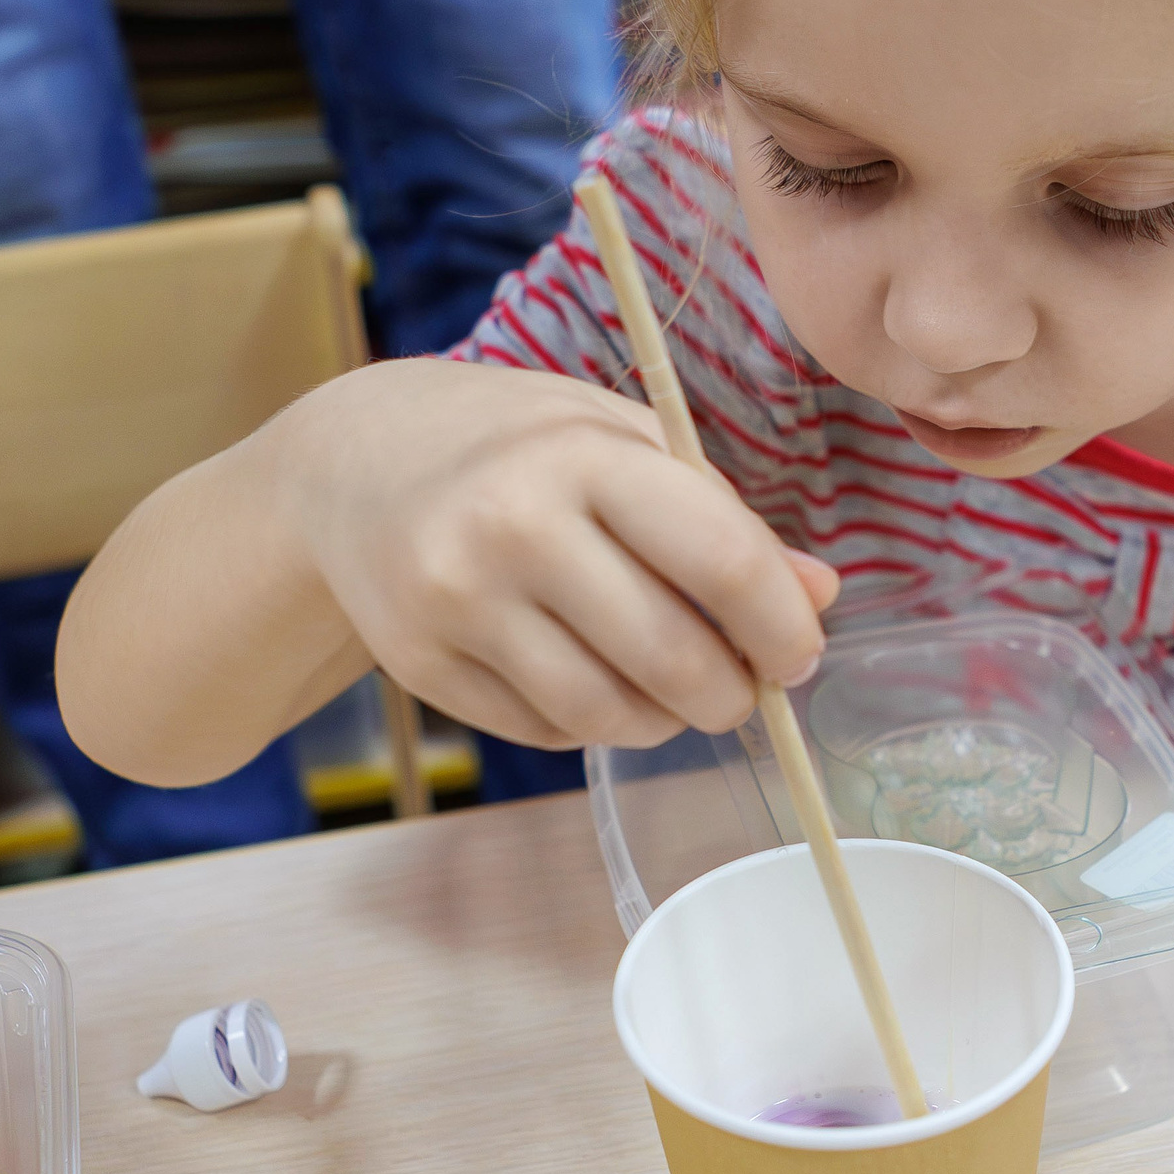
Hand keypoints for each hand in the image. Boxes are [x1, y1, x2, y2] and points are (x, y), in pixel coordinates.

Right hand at [278, 361, 838, 750]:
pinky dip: (590, 720)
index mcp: (580, 454)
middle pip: (670, 657)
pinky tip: (583, 672)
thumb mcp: (624, 444)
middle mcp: (510, 526)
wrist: (356, 464)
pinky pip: (546, 729)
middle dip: (731, 692)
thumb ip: (723, 520)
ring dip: (664, 718)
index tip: (801, 652)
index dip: (781, 625)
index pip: (719, 560)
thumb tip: (817, 598)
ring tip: (670, 685)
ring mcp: (456, 602)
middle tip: (741, 687)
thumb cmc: (520, 447)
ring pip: (608, 713)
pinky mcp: (420, 664)